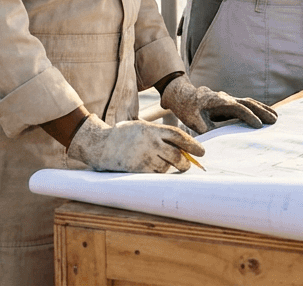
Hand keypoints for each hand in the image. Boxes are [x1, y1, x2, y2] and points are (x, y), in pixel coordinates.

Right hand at [66, 113, 203, 172]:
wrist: (99, 145)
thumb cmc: (124, 136)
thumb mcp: (142, 128)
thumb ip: (160, 135)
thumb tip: (184, 149)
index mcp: (152, 129)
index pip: (179, 137)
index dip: (193, 145)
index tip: (202, 152)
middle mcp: (150, 142)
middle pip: (177, 155)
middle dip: (186, 163)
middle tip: (187, 165)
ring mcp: (144, 156)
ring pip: (167, 167)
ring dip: (169, 168)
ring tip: (159, 163)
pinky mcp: (137, 169)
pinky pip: (155, 175)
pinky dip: (158, 174)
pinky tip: (151, 168)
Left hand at [161, 75, 278, 133]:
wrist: (183, 95)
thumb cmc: (186, 108)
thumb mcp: (191, 119)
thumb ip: (203, 127)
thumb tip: (214, 137)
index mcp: (218, 101)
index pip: (238, 108)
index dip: (249, 116)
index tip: (258, 125)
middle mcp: (226, 98)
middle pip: (248, 103)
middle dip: (262, 111)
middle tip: (274, 120)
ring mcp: (229, 99)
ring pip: (249, 102)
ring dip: (262, 109)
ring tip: (276, 117)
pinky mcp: (229, 104)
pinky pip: (246, 105)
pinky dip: (257, 109)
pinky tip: (265, 115)